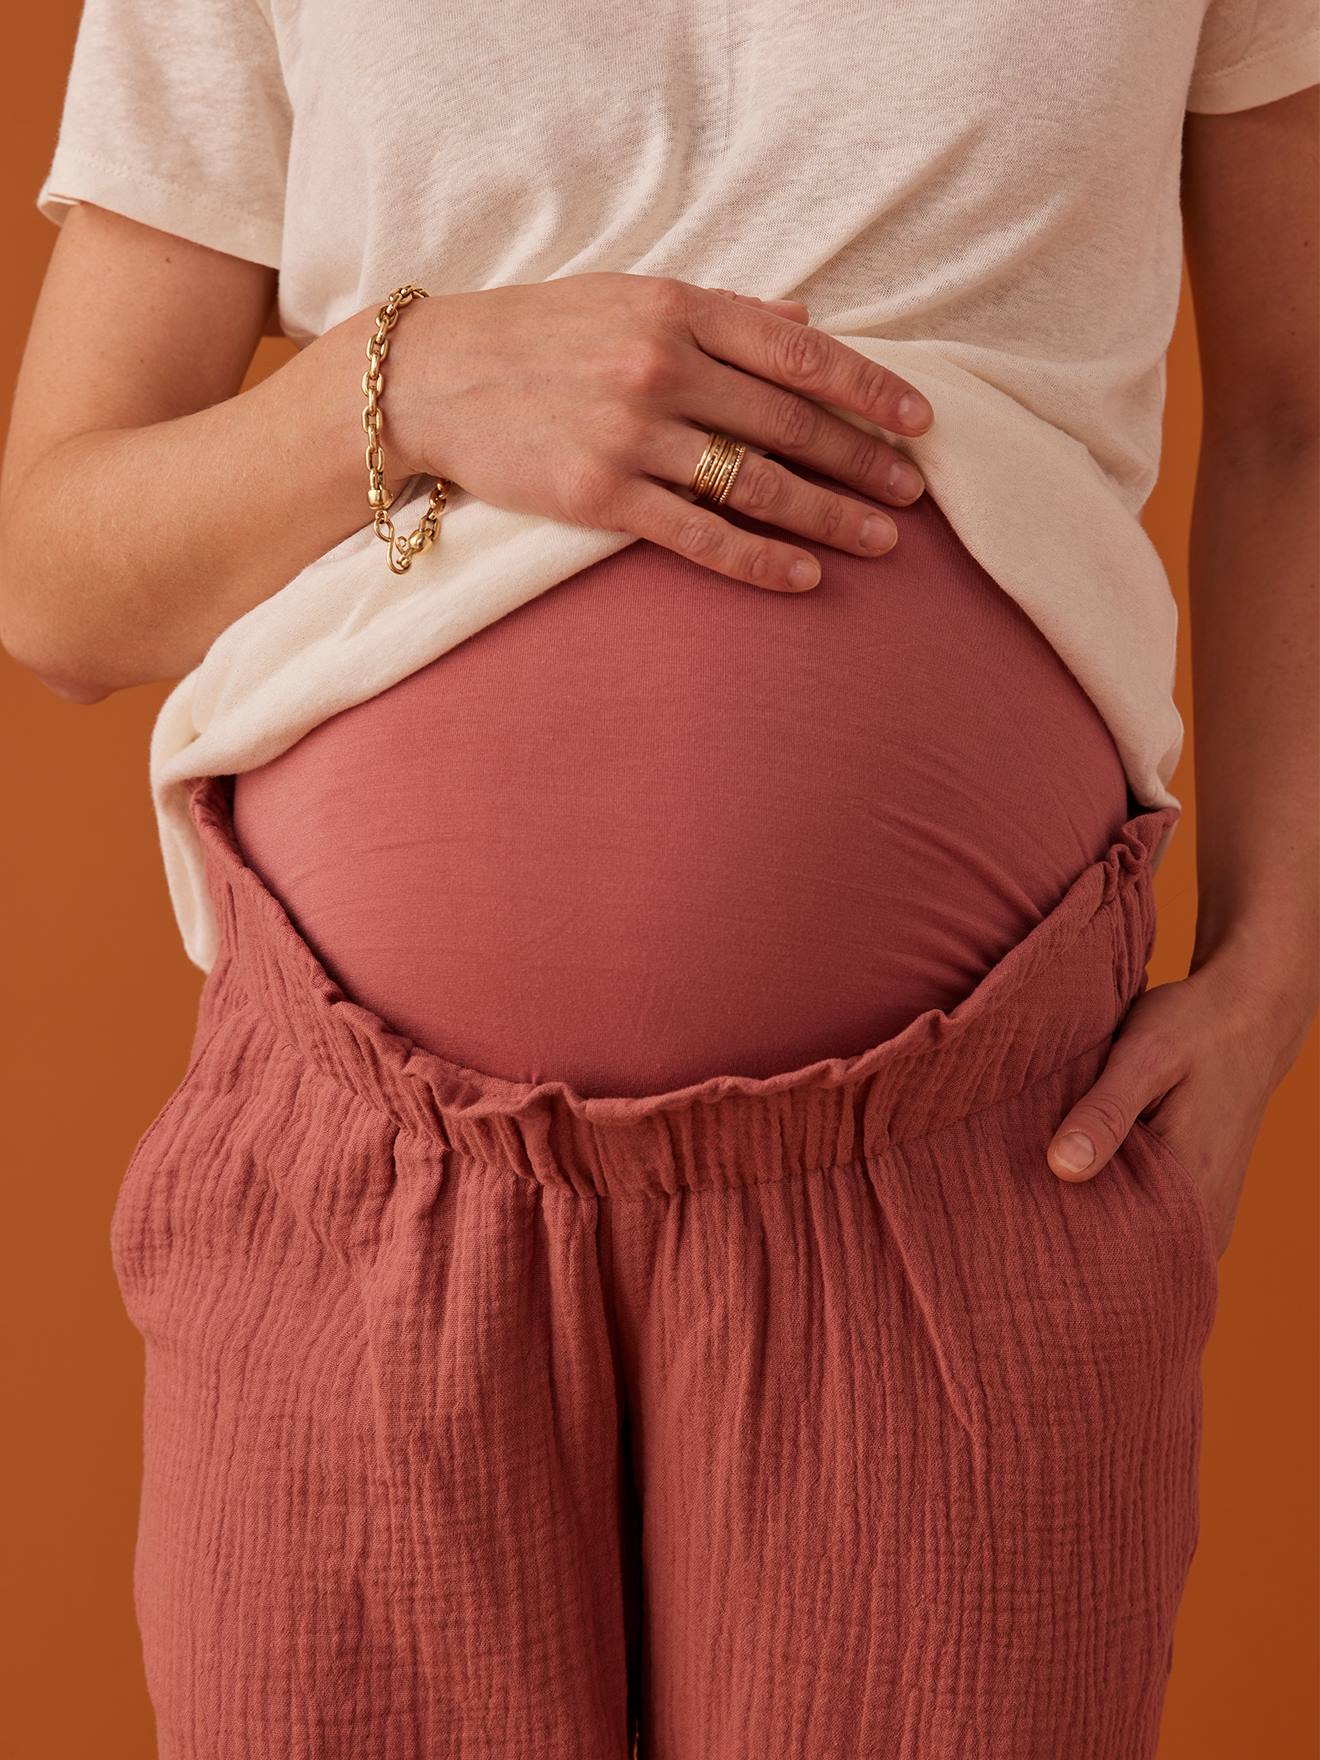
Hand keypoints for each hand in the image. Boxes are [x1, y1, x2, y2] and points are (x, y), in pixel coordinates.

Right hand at [381, 271, 933, 594]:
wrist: (431, 378)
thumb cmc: (536, 334)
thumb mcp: (627, 296)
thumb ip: (721, 313)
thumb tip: (805, 320)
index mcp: (676, 307)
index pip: (798, 353)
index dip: (869, 389)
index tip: (919, 420)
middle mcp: (660, 367)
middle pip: (790, 423)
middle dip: (864, 461)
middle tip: (914, 493)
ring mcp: (631, 434)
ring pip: (757, 483)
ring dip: (830, 517)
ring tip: (882, 542)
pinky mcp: (599, 495)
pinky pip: (698, 535)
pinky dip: (758, 559)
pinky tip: (804, 578)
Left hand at [1045, 947, 1314, 1258]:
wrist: (1248, 1014)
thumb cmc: (1194, 1029)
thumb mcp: (1144, 1055)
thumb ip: (1106, 1112)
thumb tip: (1062, 1168)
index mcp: (1193, 1191)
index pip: (1123, 1258)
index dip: (1067, 1250)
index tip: (1019, 1238)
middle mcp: (1204, 1217)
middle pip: (1125, 1258)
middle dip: (1072, 1243)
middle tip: (1011, 1221)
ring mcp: (1202, 1214)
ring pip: (1134, 1242)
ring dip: (1089, 1225)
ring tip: (1034, 1206)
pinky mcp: (1193, 1201)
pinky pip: (1146, 1223)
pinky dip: (1109, 1206)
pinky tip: (1070, 1187)